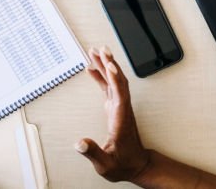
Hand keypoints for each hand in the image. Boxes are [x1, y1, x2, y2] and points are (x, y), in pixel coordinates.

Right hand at [75, 47, 151, 182]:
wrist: (135, 166)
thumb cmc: (123, 164)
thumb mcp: (105, 164)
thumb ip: (93, 153)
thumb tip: (79, 143)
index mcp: (120, 120)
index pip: (119, 95)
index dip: (115, 79)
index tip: (109, 65)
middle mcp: (122, 110)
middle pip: (118, 81)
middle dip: (109, 64)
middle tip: (100, 49)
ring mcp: (119, 108)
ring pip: (114, 81)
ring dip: (105, 65)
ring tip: (94, 52)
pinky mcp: (115, 108)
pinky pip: (109, 87)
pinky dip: (101, 76)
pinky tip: (93, 69)